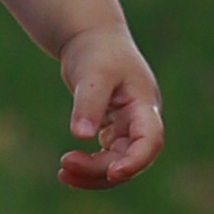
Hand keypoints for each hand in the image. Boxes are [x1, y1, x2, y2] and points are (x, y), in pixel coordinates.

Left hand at [57, 21, 162, 188]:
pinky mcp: (114, 130)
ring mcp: (129, 127)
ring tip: (63, 173)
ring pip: (117, 163)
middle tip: (64, 166)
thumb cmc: (97, 52)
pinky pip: (106, 157)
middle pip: (129, 158)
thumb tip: (81, 136)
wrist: (92, 39)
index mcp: (144, 105)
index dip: (136, 161)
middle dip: (100, 169)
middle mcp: (141, 120)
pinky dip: (89, 166)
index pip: (150, 140)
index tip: (113, 173)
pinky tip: (68, 169)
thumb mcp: (93, 74)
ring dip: (93, 173)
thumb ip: (89, 104)